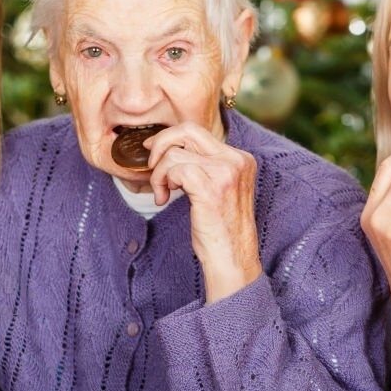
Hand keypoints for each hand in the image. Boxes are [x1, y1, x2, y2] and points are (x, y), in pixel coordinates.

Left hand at [146, 122, 261, 302]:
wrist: (232, 260)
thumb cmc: (220, 229)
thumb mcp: (217, 189)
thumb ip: (203, 166)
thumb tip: (169, 146)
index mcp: (240, 158)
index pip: (198, 131)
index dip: (170, 137)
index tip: (153, 150)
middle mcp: (236, 160)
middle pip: (187, 130)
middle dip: (160, 145)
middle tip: (150, 166)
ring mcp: (226, 172)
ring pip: (175, 152)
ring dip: (159, 173)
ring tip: (162, 193)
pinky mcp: (211, 187)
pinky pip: (174, 169)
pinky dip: (162, 182)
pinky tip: (164, 199)